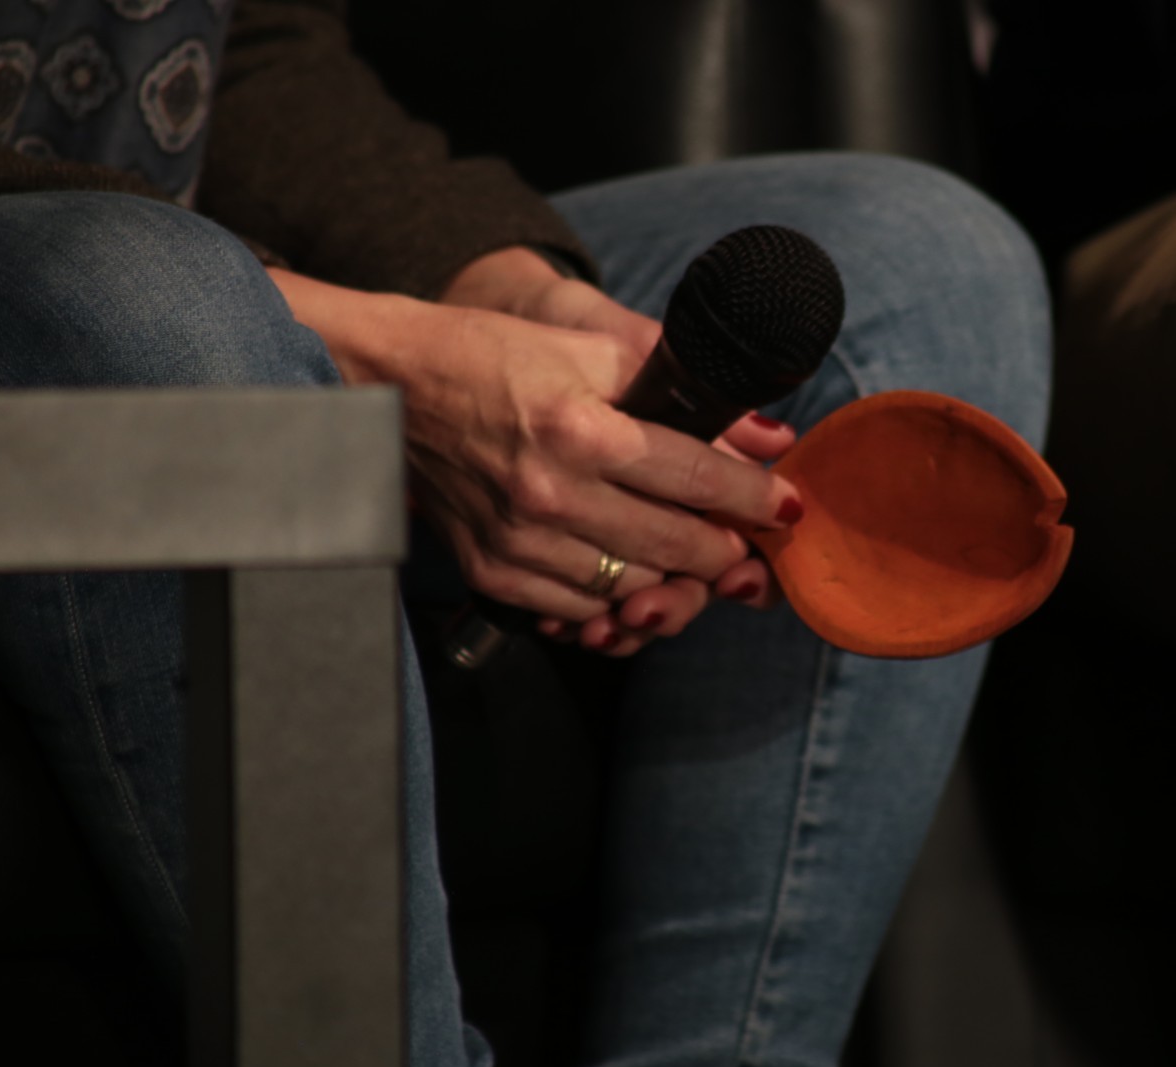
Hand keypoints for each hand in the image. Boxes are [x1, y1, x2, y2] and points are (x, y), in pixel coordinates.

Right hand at [438, 248, 794, 650]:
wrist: (390, 387)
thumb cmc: (490, 357)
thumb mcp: (589, 349)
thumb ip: (682, 384)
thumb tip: (766, 430)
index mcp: (580, 429)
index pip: (694, 475)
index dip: (753, 496)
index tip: (785, 505)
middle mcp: (551, 493)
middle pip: (674, 545)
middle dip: (725, 549)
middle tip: (746, 542)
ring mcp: (519, 542)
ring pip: (634, 587)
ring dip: (673, 576)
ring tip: (690, 554)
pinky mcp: (492, 572)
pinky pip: (581, 609)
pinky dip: (615, 597)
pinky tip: (628, 570)